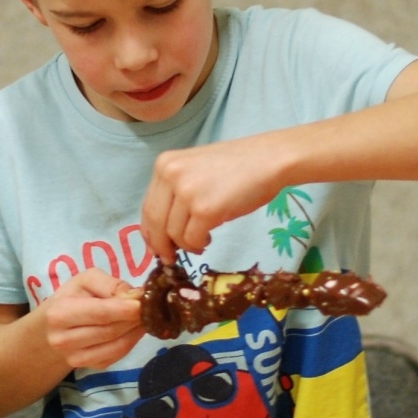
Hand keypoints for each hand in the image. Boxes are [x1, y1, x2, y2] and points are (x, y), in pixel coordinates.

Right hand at [41, 267, 145, 369]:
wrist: (50, 329)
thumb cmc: (69, 299)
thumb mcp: (84, 281)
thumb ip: (109, 284)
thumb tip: (136, 296)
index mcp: (61, 314)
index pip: (101, 313)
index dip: (126, 309)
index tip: (144, 302)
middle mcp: (64, 340)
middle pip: (111, 330)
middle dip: (134, 319)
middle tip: (149, 307)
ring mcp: (76, 358)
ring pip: (118, 346)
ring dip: (136, 331)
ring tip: (144, 317)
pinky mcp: (89, 367)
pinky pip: (118, 356)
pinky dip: (132, 341)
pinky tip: (135, 329)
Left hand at [141, 136, 284, 256]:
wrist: (269, 159)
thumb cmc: (237, 166)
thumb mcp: (195, 170)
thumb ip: (176, 192)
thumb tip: (161, 231)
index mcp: (164, 164)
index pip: (148, 206)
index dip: (150, 232)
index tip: (155, 246)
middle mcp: (170, 175)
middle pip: (155, 222)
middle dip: (161, 245)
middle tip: (170, 258)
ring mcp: (187, 192)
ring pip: (174, 234)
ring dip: (186, 244)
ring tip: (200, 241)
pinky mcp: (205, 209)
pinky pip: (192, 239)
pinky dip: (199, 244)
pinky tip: (209, 238)